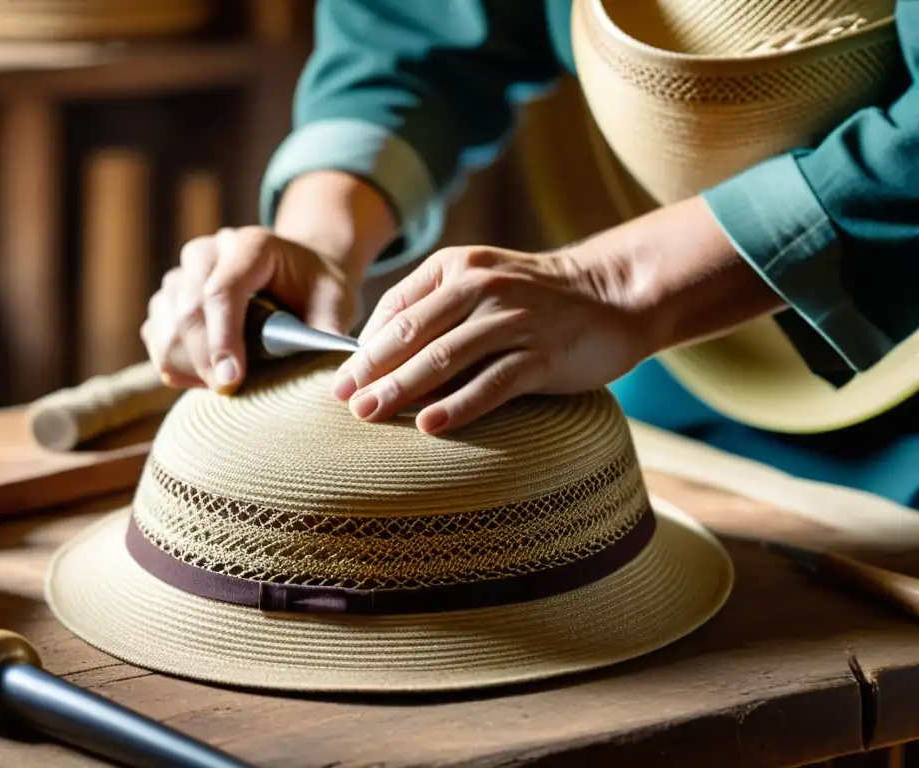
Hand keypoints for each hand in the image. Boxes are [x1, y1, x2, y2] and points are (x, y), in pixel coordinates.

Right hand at [142, 226, 357, 393]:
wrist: (295, 271)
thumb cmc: (315, 287)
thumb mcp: (335, 301)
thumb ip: (328, 328)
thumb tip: (328, 368)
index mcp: (249, 246)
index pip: (221, 291)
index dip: (222, 339)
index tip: (231, 380)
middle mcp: (207, 253)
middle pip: (187, 309)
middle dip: (203, 360)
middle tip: (228, 391)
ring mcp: (182, 273)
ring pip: (164, 325)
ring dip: (187, 363)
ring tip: (223, 381)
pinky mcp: (168, 297)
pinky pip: (154, 336)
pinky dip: (174, 363)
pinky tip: (207, 374)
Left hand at [331, 244, 652, 434]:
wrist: (613, 294)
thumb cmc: (535, 299)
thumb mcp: (480, 282)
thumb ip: (435, 309)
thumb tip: (379, 358)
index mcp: (456, 267)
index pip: (395, 308)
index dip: (364, 347)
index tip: (343, 379)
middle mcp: (480, 286)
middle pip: (411, 334)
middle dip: (371, 370)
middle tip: (342, 400)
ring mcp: (512, 319)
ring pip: (444, 358)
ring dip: (400, 389)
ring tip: (370, 414)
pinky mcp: (541, 354)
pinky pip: (491, 384)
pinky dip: (458, 406)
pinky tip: (429, 426)